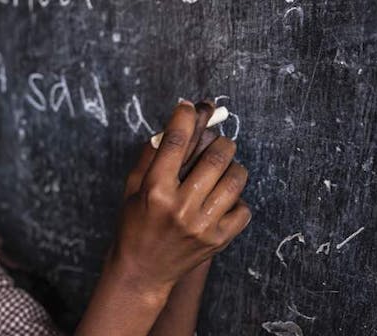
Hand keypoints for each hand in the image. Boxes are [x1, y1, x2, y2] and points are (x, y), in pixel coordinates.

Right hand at [111, 101, 250, 293]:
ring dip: (232, 166)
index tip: (190, 106)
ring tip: (222, 169)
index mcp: (155, 190)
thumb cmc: (135, 223)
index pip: (176, 140)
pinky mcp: (219, 240)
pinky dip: (235, 199)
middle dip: (220, 141)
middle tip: (216, 142)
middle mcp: (180, 207)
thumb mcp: (133, 187)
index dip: (186, 116)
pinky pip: (243, 207)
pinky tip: (221, 200)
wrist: (143, 270)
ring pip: (235, 178)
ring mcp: (203, 225)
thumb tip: (177, 123)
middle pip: (216, 156)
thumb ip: (152, 155)